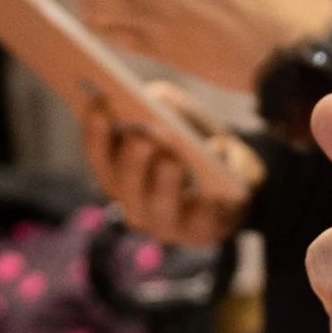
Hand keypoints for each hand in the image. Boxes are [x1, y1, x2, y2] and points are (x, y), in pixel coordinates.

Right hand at [75, 79, 259, 248]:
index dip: (95, 132)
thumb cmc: (194, 142)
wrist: (236, 178)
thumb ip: (161, 104)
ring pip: (156, 206)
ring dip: (163, 183)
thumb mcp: (177, 114)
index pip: (97, 154)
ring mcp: (163, 221)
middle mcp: (132, 200)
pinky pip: (202, 219)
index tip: (100, 104)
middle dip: (130, 160)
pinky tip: (210, 188)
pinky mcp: (199, 231)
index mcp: (117, 170)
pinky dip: (208, 201)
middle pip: (121, 183)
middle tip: (141, 138)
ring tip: (170, 161)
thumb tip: (154, 101)